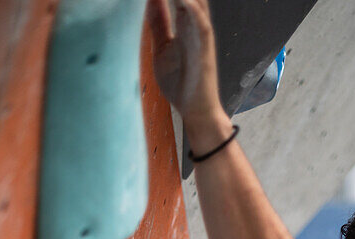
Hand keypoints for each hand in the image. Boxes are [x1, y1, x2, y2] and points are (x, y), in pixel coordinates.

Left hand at [147, 0, 227, 135]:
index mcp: (184, 23)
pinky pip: (200, 24)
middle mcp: (194, 25)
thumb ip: (157, 24)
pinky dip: (191, 7)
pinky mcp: (205, 50)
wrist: (195, 112)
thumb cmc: (181, 83)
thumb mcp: (161, 49)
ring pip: (196, 1)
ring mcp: (201, 36)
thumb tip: (150, 0)